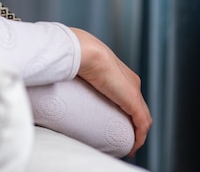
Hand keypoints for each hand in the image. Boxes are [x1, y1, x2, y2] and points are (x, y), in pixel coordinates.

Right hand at [70, 28, 151, 156]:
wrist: (84, 51)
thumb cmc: (75, 56)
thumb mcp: (77, 68)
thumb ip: (72, 75)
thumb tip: (55, 81)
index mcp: (120, 73)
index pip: (129, 96)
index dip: (126, 113)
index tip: (115, 125)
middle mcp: (132, 82)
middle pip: (139, 109)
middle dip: (134, 126)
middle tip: (123, 140)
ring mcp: (134, 91)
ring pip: (143, 118)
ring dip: (137, 135)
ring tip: (127, 147)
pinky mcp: (132, 100)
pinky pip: (142, 124)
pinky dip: (140, 137)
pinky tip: (132, 147)